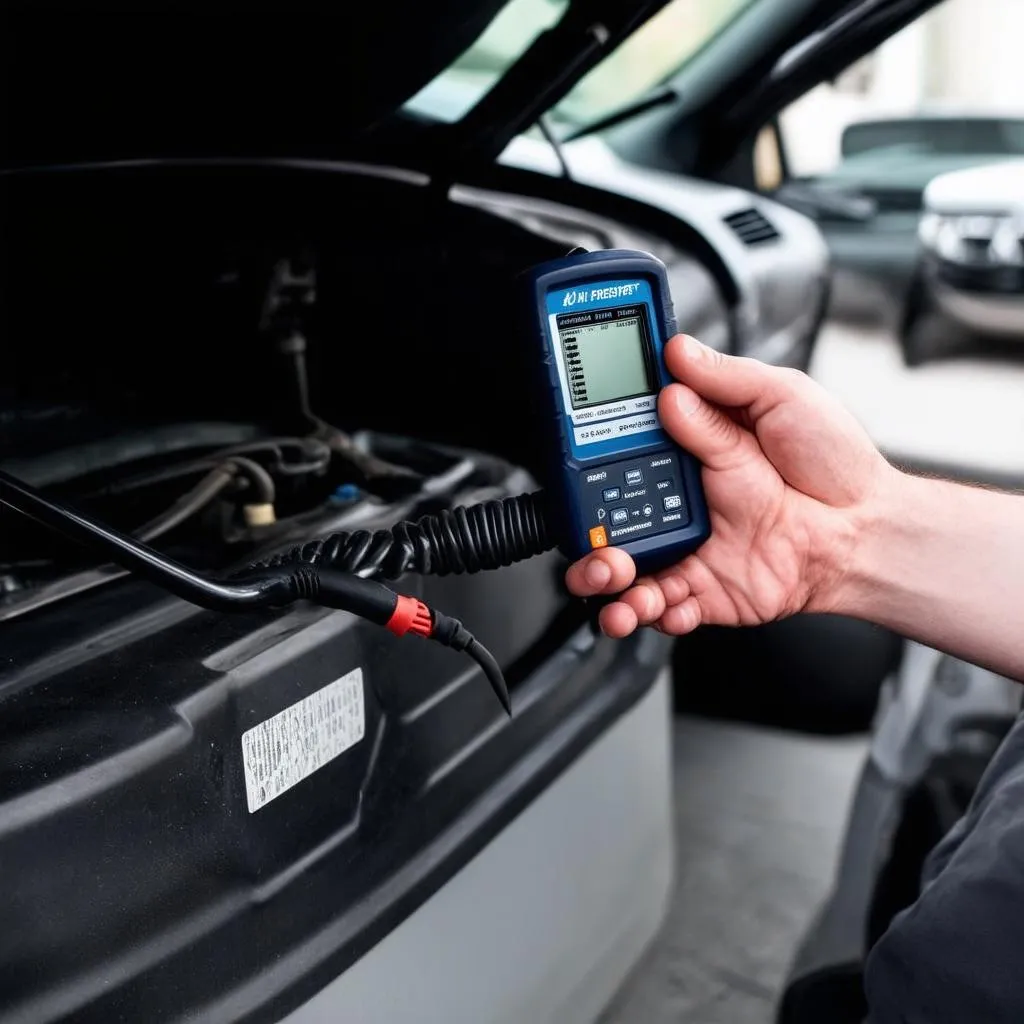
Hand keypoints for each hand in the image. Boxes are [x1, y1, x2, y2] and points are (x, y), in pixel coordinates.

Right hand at [565, 335, 892, 637]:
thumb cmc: (834, 461)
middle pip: (609, 524)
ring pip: (628, 573)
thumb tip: (677, 355)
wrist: (868, 526)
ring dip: (606, 583)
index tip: (581, 466)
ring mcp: (692, 550)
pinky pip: (667, 609)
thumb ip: (724, 379)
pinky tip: (658, 606)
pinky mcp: (709, 592)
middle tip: (596, 543)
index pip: (622, 457)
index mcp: (690, 453)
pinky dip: (653, 614)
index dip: (593, 463)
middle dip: (588, 539)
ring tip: (613, 581)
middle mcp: (680, 504)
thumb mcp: (781, 396)